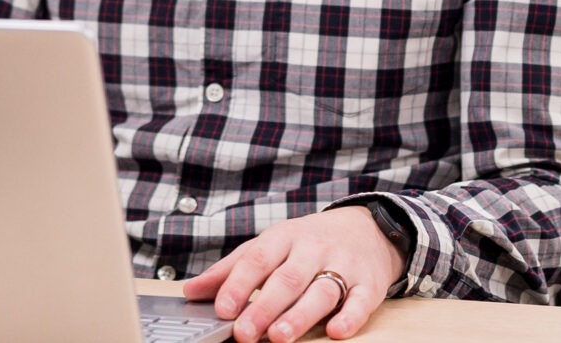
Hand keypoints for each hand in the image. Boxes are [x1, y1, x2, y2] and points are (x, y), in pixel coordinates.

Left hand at [184, 206, 404, 342]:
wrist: (366, 228)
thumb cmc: (307, 243)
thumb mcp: (270, 245)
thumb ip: (232, 269)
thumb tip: (191, 290)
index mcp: (284, 237)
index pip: (258, 258)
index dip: (239, 283)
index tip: (222, 307)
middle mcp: (313, 249)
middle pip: (287, 278)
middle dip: (264, 307)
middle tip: (244, 332)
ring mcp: (343, 265)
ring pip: (321, 290)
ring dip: (300, 315)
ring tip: (280, 336)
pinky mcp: (368, 283)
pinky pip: (360, 300)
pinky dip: (350, 316)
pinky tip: (336, 331)